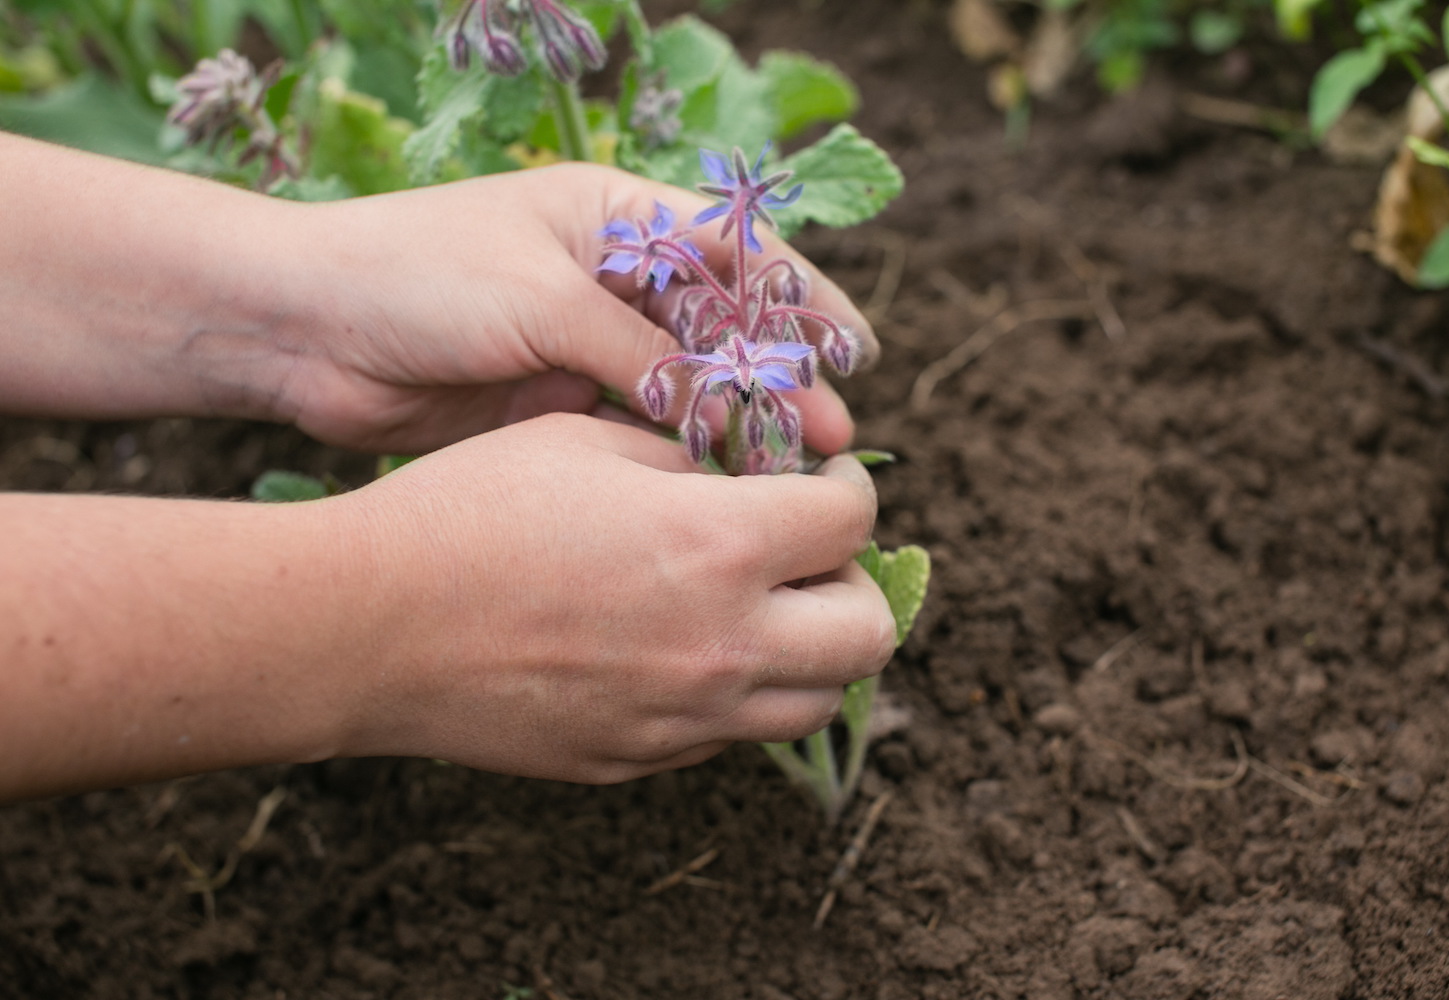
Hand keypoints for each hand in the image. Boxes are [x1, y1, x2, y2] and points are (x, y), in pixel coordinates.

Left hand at [276, 162, 877, 455]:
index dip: (800, 303)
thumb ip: (640, 353)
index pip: (736, 250)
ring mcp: (586, 344)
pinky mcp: (559, 404)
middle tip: (832, 441)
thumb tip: (727, 414)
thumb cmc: (419, 276)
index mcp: (617, 216)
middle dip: (780, 380)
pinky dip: (680, 460)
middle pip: (723, 328)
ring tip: (787, 479)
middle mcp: (612, 277)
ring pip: (687, 388)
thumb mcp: (544, 299)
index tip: (852, 357)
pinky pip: (641, 432)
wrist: (304, 330)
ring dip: (736, 429)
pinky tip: (718, 494)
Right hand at [332, 414, 895, 782]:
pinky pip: (728, 737)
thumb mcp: (588, 441)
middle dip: (855, 581)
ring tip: (760, 608)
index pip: (852, 522)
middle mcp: (720, 645)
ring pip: (814, 704)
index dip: (850, 488)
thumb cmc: (468, 511)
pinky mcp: (635, 761)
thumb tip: (744, 476)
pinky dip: (735, 694)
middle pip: (867, 635)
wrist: (368, 625)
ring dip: (809, 650)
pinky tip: (682, 649)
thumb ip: (689, 459)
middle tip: (810, 553)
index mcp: (716, 546)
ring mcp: (681, 719)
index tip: (823, 481)